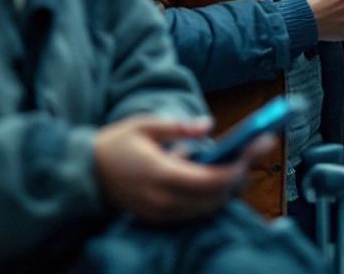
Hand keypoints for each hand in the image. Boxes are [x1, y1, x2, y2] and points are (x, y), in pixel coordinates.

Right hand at [94, 116, 270, 223]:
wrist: (83, 174)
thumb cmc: (116, 145)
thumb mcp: (144, 126)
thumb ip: (178, 127)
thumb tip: (209, 125)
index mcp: (159, 174)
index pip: (207, 181)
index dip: (234, 169)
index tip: (252, 150)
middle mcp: (162, 200)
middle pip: (213, 197)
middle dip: (240, 175)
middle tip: (260, 148)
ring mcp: (160, 213)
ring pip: (207, 208)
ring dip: (229, 188)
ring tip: (247, 159)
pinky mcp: (159, 218)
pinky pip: (195, 212)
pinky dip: (213, 197)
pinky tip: (225, 175)